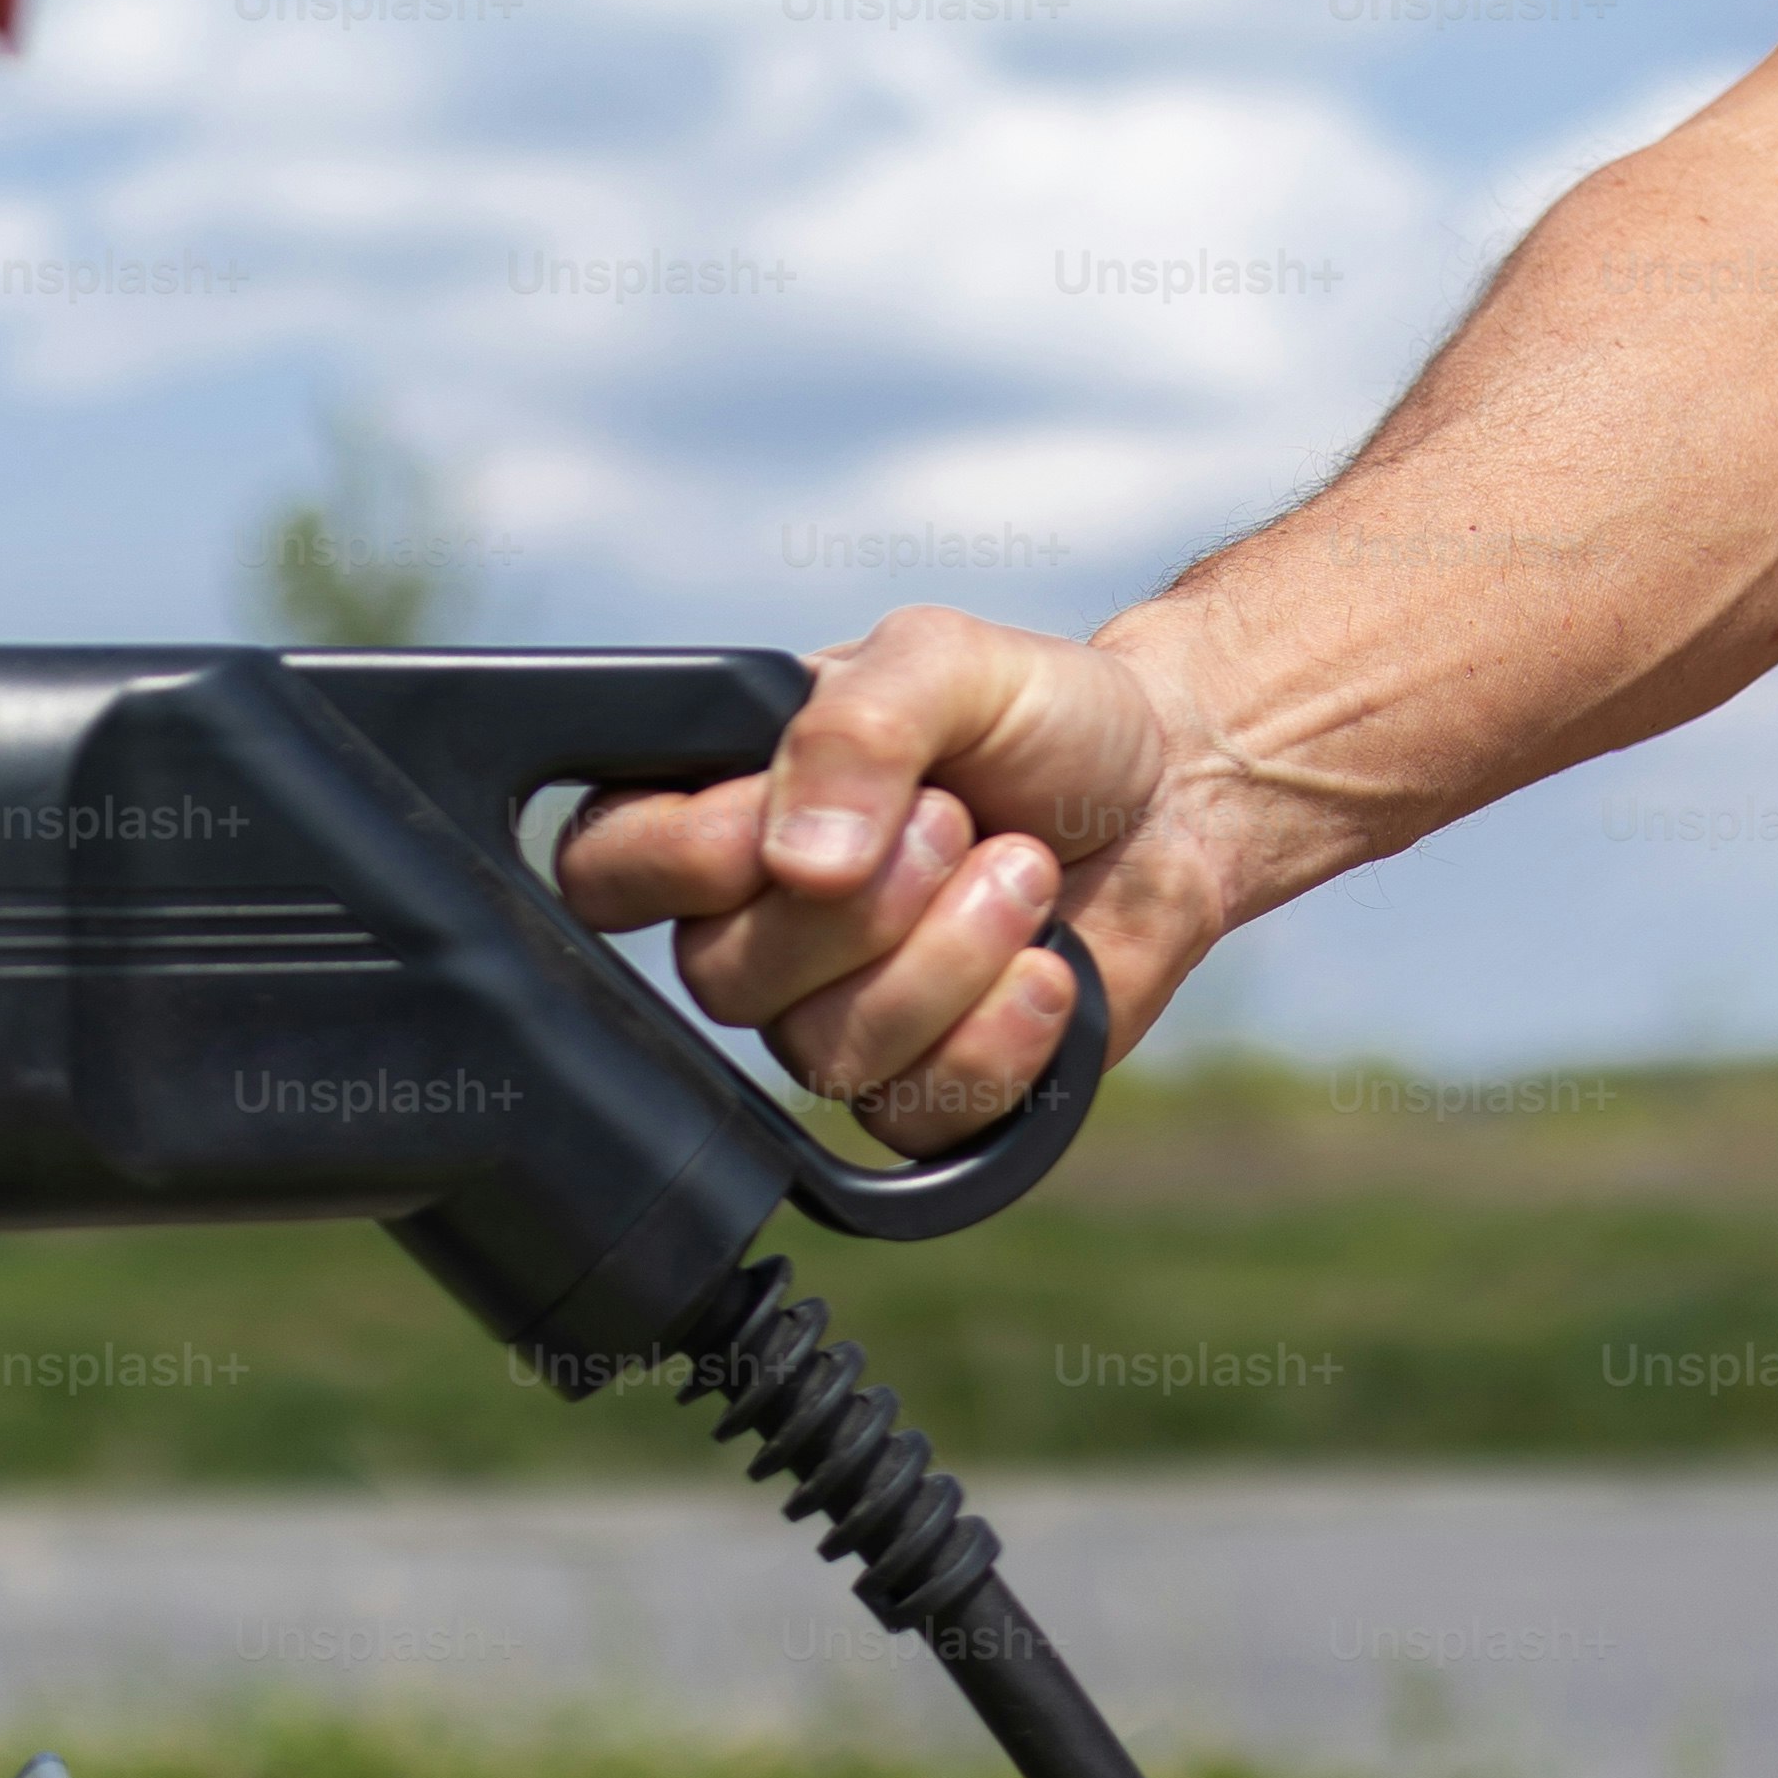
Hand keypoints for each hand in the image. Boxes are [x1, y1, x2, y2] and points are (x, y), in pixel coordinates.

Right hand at [555, 605, 1231, 1152]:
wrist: (1173, 794)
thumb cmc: (1042, 717)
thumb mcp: (946, 660)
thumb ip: (859, 725)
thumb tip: (798, 863)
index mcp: (721, 808)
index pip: (604, 873)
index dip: (689, 861)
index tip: (804, 819)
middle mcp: (757, 927)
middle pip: (725, 978)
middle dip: (874, 899)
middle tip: (963, 820)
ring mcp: (834, 1017)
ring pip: (826, 1055)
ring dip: (955, 957)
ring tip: (1027, 874)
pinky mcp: (922, 1092)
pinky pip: (914, 1117)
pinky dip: (1002, 1040)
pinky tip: (1051, 970)